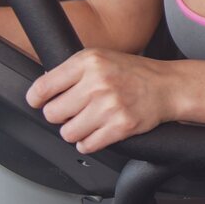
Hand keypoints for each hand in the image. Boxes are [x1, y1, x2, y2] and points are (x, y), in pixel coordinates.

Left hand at [26, 49, 174, 152]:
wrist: (168, 86)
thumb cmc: (133, 73)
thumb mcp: (101, 58)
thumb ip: (72, 71)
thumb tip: (40, 92)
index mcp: (89, 62)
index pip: (42, 88)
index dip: (37, 99)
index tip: (40, 102)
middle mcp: (98, 82)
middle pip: (52, 114)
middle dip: (60, 115)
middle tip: (74, 110)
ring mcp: (110, 105)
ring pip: (68, 133)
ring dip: (75, 130)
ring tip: (89, 120)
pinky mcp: (120, 126)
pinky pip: (87, 145)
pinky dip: (89, 142)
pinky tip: (98, 130)